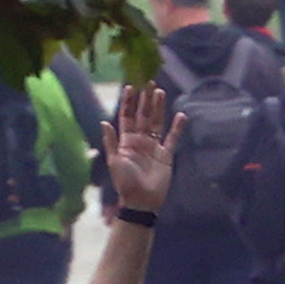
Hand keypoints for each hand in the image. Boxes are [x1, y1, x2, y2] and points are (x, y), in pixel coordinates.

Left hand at [105, 80, 177, 214]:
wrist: (141, 201)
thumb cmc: (125, 182)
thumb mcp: (114, 161)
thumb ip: (111, 141)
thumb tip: (104, 121)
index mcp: (126, 141)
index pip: (127, 117)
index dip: (128, 103)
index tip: (130, 87)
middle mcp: (140, 141)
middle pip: (143, 116)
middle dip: (145, 101)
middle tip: (148, 82)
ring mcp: (154, 147)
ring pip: (157, 123)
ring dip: (159, 108)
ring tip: (160, 92)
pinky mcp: (166, 155)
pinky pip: (172, 138)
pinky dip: (177, 127)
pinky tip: (181, 115)